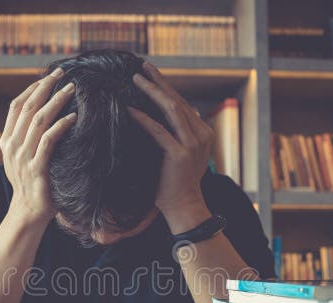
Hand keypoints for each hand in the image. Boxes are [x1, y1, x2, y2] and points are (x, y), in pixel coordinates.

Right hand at [0, 67, 76, 225]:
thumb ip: (26, 139)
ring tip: (71, 89)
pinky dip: (61, 126)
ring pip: (38, 120)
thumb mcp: (23, 158)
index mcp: (7, 141)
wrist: (28, 212)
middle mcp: (12, 146)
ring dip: (56, 101)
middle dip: (45, 87)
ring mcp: (23, 157)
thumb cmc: (32, 184)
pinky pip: (48, 141)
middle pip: (27, 107)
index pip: (16, 106)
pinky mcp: (37, 169)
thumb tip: (41, 116)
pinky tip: (72, 117)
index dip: (32, 88)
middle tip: (62, 74)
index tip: (48, 77)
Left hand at [128, 62, 213, 232]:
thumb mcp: (181, 151)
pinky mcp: (179, 154)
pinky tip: (130, 109)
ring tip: (135, 80)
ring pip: (171, 109)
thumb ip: (179, 133)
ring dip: (152, 92)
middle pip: (177, 100)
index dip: (165, 86)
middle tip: (142, 66)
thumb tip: (173, 114)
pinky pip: (159, 131)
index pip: (182, 102)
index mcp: (202, 131)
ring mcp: (192, 144)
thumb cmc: (175, 180)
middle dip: (159, 81)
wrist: (183, 206)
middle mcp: (201, 134)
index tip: (150, 72)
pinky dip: (143, 118)